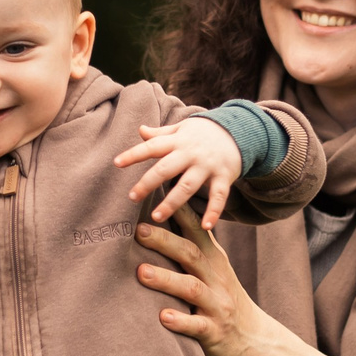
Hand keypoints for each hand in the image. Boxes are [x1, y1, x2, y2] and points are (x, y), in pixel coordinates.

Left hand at [113, 116, 242, 228]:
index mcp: (178, 141)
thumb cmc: (203, 132)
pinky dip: (214, 212)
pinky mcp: (224, 176)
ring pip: (187, 185)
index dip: (134, 154)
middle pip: (166, 168)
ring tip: (157, 217)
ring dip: (172, 202)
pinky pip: (219, 196)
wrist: (239, 130)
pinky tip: (206, 226)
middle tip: (131, 197)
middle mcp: (191, 153)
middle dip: (148, 183)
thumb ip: (161, 133)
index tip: (116, 163)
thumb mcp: (182, 129)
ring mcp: (208, 165)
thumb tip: (140, 130)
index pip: (152, 146)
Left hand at [131, 218, 274, 355]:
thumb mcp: (215, 271)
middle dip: (165, 241)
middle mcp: (217, 279)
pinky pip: (197, 325)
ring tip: (141, 272)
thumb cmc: (223, 300)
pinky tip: (163, 317)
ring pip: (191, 288)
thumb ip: (195, 248)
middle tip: (139, 230)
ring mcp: (216, 305)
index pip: (197, 231)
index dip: (179, 213)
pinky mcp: (214, 332)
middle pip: (191, 254)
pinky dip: (180, 321)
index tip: (158, 194)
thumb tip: (168, 217)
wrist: (254, 340)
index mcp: (214, 261)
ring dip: (166, 279)